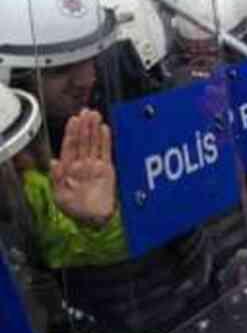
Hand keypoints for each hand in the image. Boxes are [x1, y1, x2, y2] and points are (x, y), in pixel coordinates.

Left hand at [51, 110, 116, 227]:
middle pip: (83, 141)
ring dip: (94, 129)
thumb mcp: (59, 195)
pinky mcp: (107, 170)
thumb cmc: (75, 210)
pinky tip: (105, 129)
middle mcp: (82, 165)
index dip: (71, 132)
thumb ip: (57, 177)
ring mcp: (95, 166)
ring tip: (95, 115)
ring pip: (94, 143)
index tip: (74, 119)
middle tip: (87, 112)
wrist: (93, 221)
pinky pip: (106, 152)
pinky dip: (105, 140)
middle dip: (84, 126)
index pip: (70, 146)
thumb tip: (53, 162)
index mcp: (68, 169)